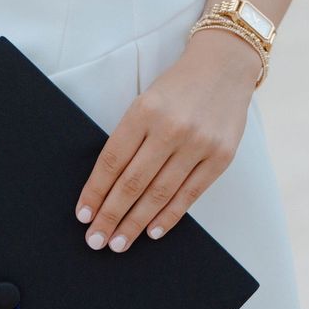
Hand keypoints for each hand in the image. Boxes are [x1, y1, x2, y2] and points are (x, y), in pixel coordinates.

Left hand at [74, 37, 256, 251]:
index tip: (83, 214)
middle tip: (95, 240)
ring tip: (118, 242)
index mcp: (144, 111)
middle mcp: (171, 129)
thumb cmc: (178, 87)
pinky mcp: (220, 157)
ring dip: (135, 223)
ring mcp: (198, 145)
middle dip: (110, 215)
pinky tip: (152, 231)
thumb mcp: (146, 101)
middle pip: (132, 183)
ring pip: (159, 194)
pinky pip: (189, 195)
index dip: (95, 191)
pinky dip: (169, 216)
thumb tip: (108, 185)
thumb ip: (131, 137)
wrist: (224, 66)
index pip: (112, 160)